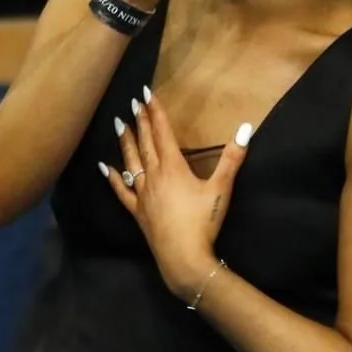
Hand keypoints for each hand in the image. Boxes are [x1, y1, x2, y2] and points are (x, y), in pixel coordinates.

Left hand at [101, 90, 252, 300]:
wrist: (184, 258)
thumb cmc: (204, 223)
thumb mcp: (221, 189)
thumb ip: (232, 158)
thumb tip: (246, 128)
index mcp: (173, 168)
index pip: (163, 133)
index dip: (156, 112)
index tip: (146, 93)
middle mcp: (154, 176)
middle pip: (146, 144)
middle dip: (141, 122)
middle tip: (133, 103)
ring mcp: (143, 195)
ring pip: (131, 162)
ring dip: (126, 142)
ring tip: (119, 124)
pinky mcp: (138, 212)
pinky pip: (122, 191)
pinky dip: (113, 177)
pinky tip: (105, 167)